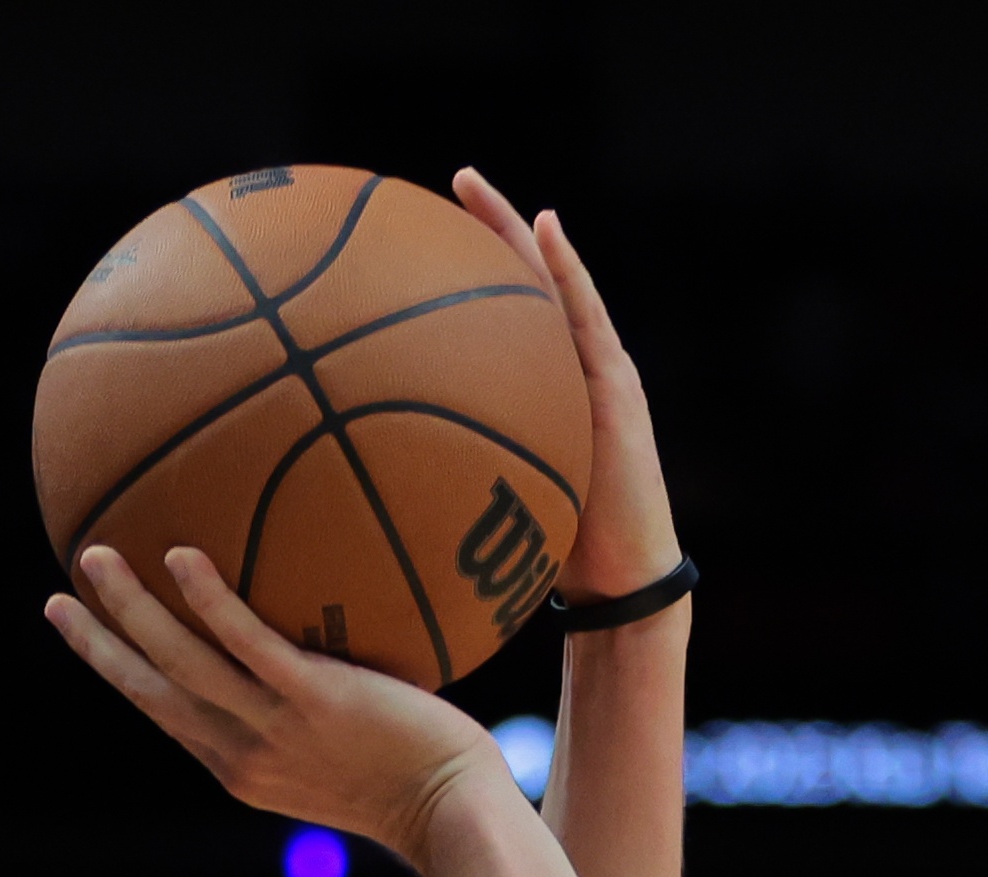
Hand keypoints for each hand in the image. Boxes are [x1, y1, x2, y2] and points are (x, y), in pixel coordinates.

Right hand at [44, 545, 508, 866]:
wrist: (457, 817)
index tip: (88, 637)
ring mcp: (277, 728)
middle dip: (98, 646)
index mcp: (242, 768)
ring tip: (96, 558)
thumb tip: (319, 662)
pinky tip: (180, 556)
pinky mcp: (318, 701)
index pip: (167, 715)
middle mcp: (244, 753)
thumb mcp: (348, 759)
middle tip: (58, 598)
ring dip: (130, 612)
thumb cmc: (421, 785)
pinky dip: (210, 603)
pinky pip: (250, 645)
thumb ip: (316, 718)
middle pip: (150, 692)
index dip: (120, 675)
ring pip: (182, 664)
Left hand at [453, 169, 682, 605]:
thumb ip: (447, 478)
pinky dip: (568, 268)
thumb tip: (366, 483)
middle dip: (487, 230)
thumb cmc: (554, 553)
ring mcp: (598, 371)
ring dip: (516, 230)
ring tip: (475, 186)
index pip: (498, 322)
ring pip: (553, 284)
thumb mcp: (489, 507)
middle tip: (451, 183)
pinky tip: (544, 227)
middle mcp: (568, 371)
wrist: (621, 583)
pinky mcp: (618, 384)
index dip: (464, 278)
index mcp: (539, 393)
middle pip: (522, 285)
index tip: (418, 240)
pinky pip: (587, 315)